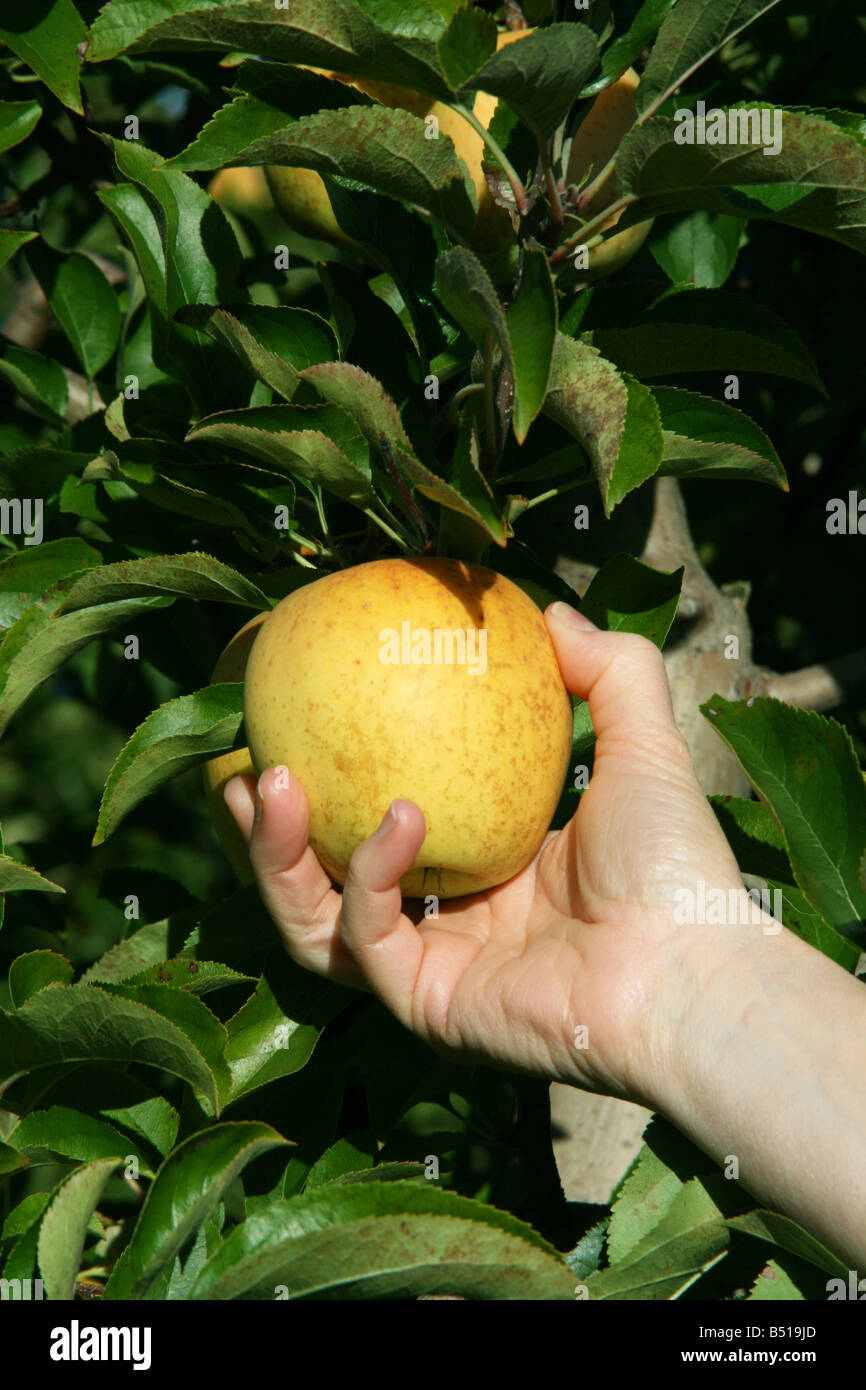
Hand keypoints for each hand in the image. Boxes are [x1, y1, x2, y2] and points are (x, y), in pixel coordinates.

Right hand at [225, 603, 743, 1102]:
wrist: (693, 968)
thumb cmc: (674, 865)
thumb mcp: (641, 743)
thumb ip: (607, 671)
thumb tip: (549, 611)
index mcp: (489, 866)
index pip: (384, 822)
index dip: (335, 777)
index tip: (298, 715)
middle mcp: (450, 920)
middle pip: (324, 877)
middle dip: (270, 829)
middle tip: (244, 762)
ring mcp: (432, 968)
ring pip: (315, 921)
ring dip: (276, 855)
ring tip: (261, 783)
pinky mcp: (426, 1007)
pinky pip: (366, 941)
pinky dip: (368, 877)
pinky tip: (398, 819)